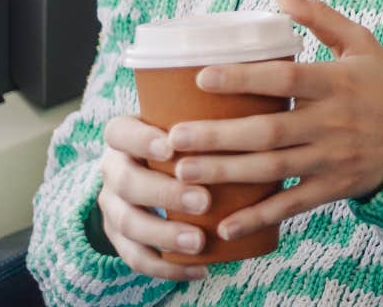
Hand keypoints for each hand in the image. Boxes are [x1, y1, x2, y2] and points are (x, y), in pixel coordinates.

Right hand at [97, 115, 210, 280]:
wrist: (149, 175)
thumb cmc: (183, 143)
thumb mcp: (185, 125)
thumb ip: (210, 120)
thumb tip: (269, 111)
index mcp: (124, 137)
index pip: (120, 132)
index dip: (141, 139)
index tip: (172, 146)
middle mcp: (113, 169)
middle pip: (127, 182)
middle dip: (165, 193)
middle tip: (203, 201)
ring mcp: (112, 205)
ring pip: (127, 222)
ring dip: (164, 234)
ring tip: (198, 242)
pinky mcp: (119, 237)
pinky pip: (135, 257)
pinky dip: (166, 267)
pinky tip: (199, 270)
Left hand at [167, 0, 382, 243]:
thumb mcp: (360, 42)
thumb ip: (319, 16)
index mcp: (337, 83)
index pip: (286, 79)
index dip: (244, 78)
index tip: (201, 78)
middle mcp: (333, 122)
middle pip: (270, 130)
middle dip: (219, 136)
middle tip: (174, 136)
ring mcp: (333, 159)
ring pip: (273, 168)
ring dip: (227, 173)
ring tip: (183, 172)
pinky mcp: (334, 187)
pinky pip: (292, 205)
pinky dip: (259, 217)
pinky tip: (224, 225)